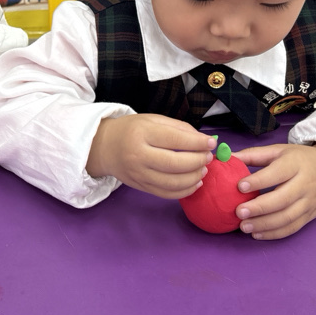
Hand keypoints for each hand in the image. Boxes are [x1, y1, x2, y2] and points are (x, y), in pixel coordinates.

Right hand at [87, 114, 215, 198]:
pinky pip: (167, 194)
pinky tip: (194, 182)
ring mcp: (139, 174)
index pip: (175, 140)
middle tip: (207, 157)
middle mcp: (138, 155)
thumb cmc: (131, 130)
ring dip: (194, 178)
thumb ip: (179, 128)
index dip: (197, 143)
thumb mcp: (152, 120)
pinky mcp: (141, 187)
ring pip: (173, 183)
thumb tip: (204, 141)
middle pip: (175, 164)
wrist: (104, 147)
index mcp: (142, 133)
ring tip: (203, 169)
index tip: (211, 143)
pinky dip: (185, 191)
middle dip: (198, 161)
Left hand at [231, 143, 315, 239]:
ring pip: (287, 217)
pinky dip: (274, 233)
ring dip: (264, 224)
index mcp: (295, 164)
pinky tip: (257, 234)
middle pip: (283, 199)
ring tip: (244, 226)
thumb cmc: (299, 159)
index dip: (258, 181)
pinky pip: (292, 228)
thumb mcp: (279, 151)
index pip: (277, 173)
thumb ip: (253, 155)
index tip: (239, 187)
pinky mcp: (310, 216)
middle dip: (260, 207)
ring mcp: (309, 202)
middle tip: (239, 212)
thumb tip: (226, 157)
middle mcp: (305, 184)